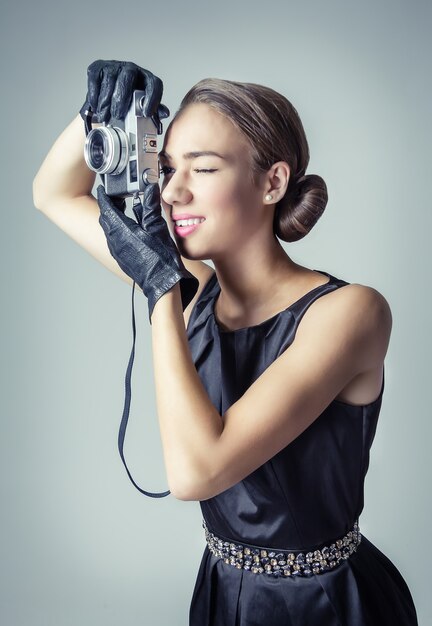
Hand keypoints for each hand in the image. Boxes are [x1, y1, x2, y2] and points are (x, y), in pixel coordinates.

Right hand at [80, 59, 169, 124]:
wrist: (107, 103)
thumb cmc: (128, 107)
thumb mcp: (142, 111)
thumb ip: (154, 113)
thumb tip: (164, 112)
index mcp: (146, 80)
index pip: (154, 84)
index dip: (152, 98)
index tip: (146, 113)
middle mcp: (132, 69)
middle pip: (128, 77)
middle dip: (122, 98)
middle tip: (118, 115)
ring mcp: (114, 66)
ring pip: (110, 78)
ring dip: (106, 100)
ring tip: (105, 116)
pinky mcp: (98, 68)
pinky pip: (96, 78)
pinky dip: (95, 94)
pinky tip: (96, 106)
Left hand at [97, 184, 198, 319]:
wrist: (162, 284)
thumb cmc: (161, 258)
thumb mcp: (157, 227)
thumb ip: (151, 206)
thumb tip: (150, 188)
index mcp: (121, 231)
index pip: (106, 208)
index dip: (104, 196)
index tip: (103, 188)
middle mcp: (114, 241)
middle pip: (106, 218)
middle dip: (109, 205)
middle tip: (115, 195)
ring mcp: (116, 251)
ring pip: (109, 229)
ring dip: (113, 217)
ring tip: (123, 208)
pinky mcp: (121, 258)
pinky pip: (114, 239)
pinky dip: (118, 228)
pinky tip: (131, 227)